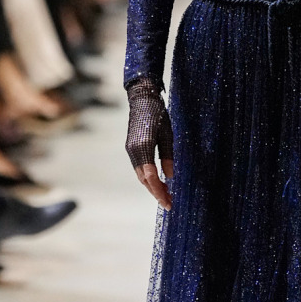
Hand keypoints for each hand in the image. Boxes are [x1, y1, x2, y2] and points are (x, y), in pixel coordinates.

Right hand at [125, 76, 174, 209]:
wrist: (142, 98)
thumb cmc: (158, 114)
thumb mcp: (168, 134)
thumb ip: (168, 156)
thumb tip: (170, 176)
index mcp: (143, 148)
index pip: (150, 178)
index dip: (159, 192)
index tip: (168, 203)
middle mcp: (133, 151)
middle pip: (144, 179)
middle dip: (156, 192)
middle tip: (170, 203)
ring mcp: (130, 150)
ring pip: (140, 175)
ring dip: (152, 186)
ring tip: (166, 194)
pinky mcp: (131, 148)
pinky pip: (139, 168)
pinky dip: (148, 177)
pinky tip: (158, 180)